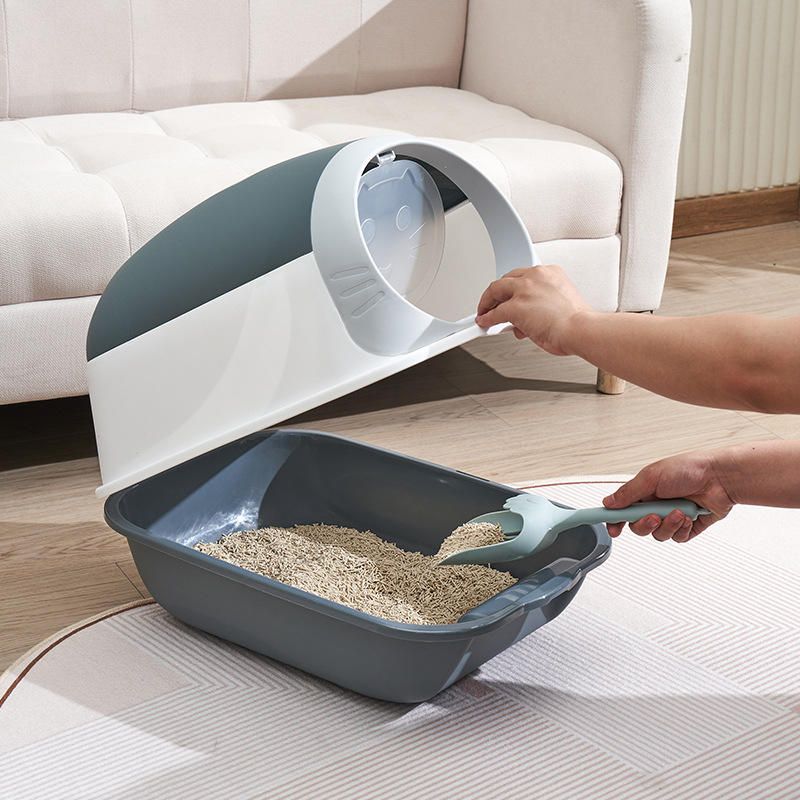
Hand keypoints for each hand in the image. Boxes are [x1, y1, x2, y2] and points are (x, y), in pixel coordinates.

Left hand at [475, 265, 592, 354]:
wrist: (581, 330)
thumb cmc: (577, 322)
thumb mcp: (558, 305)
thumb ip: (538, 307)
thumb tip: (524, 321)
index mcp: (550, 273)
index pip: (524, 276)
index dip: (513, 287)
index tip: (509, 295)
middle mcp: (536, 276)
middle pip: (507, 279)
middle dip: (497, 293)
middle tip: (491, 303)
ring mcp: (524, 290)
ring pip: (496, 290)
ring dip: (488, 302)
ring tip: (484, 311)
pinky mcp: (515, 306)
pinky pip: (495, 313)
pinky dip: (487, 318)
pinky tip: (484, 323)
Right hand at [603, 451, 734, 542]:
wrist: (720, 478)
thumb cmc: (689, 469)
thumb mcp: (651, 477)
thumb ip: (628, 493)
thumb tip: (608, 502)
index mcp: (644, 491)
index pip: (623, 509)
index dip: (616, 520)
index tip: (613, 529)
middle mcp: (656, 505)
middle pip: (638, 526)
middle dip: (644, 524)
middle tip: (653, 516)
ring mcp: (671, 517)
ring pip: (658, 534)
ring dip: (667, 525)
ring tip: (679, 512)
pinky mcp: (687, 527)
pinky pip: (676, 538)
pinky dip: (681, 529)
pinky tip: (688, 517)